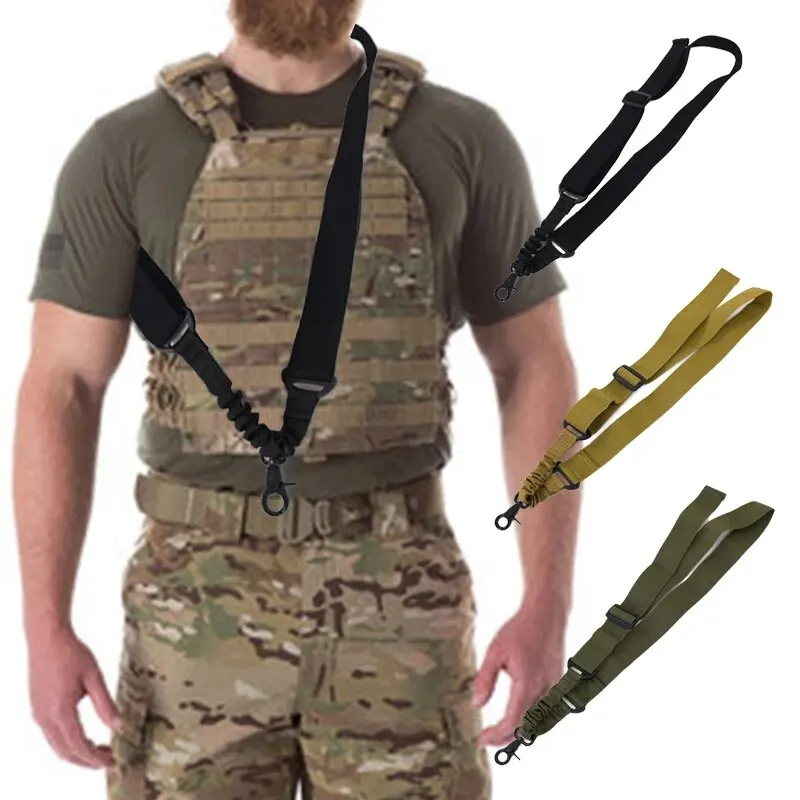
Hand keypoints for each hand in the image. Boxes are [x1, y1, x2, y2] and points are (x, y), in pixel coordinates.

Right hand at [28, 626, 121, 767]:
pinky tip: (83, 734)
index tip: (112, 761)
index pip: (79, 745)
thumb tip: (118, 727)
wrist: (46, 638)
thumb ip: (105, 704)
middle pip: (65, 752)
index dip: (95, 758)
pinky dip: (67, 742)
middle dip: (87, 760)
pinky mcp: (37, 708)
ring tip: (100, 748)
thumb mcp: (94, 677)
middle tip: (109, 759)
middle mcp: (44, 717)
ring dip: (76, 752)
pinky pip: (51, 735)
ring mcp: (38, 714)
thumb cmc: (71, 653)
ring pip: (56, 745)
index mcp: (60, 711)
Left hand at [472, 599, 565, 746]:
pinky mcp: (560, 683)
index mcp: (528, 683)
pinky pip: (549, 712)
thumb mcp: (495, 651)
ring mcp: (556, 688)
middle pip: (527, 727)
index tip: (482, 739)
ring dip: (522, 731)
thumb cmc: (519, 630)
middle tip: (488, 738)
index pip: (513, 721)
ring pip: (541, 722)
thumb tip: (476, 704)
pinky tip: (522, 716)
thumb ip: (485, 679)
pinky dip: (535, 720)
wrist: (546, 614)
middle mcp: (545, 689)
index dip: (497, 735)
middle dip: (507, 737)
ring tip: (501, 731)